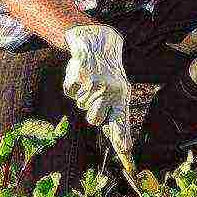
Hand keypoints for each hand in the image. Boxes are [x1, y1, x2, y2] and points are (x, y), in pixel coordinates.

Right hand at [62, 24, 131, 158]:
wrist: (98, 45)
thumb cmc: (107, 74)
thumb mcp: (116, 90)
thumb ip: (113, 112)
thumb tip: (120, 142)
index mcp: (122, 95)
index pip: (122, 120)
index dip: (122, 137)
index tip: (126, 151)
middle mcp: (111, 90)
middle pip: (94, 120)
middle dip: (92, 112)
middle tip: (96, 98)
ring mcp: (95, 84)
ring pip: (81, 105)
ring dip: (82, 96)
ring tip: (90, 81)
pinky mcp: (81, 76)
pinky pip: (71, 92)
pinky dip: (72, 85)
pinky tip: (81, 74)